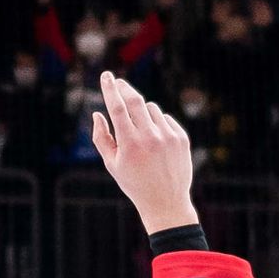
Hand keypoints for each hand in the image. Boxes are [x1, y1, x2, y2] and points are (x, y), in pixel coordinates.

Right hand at [87, 70, 198, 229]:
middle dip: (124, 88)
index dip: (110, 88)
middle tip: (118, 82)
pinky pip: (165, 119)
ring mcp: (168, 136)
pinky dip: (157, 123)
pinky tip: (156, 142)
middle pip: (135, 100)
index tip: (106, 75)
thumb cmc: (134, 183)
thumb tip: (97, 113)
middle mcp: (150, 137)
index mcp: (129, 143)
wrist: (166, 202)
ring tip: (140, 132)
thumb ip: (101, 138)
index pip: (117, 107)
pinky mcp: (181, 138)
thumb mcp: (112, 164)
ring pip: (151, 108)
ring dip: (142, 111)